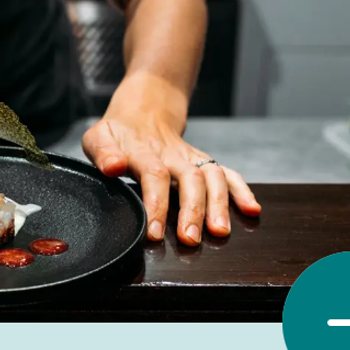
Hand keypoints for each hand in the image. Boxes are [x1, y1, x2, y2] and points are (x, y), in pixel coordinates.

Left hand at [82, 74, 261, 245]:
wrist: (142, 110)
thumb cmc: (117, 133)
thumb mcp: (98, 137)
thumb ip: (102, 152)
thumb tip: (113, 167)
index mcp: (144, 152)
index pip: (154, 175)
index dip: (156, 204)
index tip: (153, 232)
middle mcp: (172, 155)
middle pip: (190, 178)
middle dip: (193, 210)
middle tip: (190, 239)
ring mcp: (191, 158)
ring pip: (212, 176)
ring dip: (219, 204)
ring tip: (219, 231)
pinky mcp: (203, 162)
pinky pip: (227, 173)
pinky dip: (242, 190)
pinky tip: (251, 210)